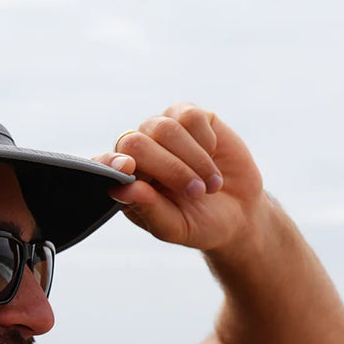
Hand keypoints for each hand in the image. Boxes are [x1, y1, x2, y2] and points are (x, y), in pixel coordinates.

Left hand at [94, 104, 264, 254]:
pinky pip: (190, 117)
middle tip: (195, 193)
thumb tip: (124, 188)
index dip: (111, 163)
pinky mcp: (188, 116)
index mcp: (126, 180)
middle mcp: (138, 150)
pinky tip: (213, 156)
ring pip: (165, 128)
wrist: (238, 212)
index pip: (104, 163)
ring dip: (193, 160)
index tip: (127, 169)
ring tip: (210, 185)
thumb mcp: (176, 227)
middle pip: (136, 143)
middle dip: (168, 168)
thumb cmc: (199, 223)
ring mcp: (161, 130)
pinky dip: (206, 141)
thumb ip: (149, 210)